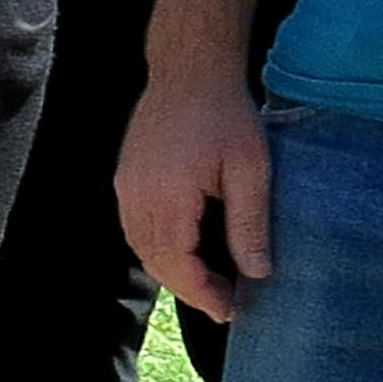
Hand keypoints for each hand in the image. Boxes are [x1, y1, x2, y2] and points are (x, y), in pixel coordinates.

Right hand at [117, 67, 271, 320]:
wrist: (189, 72)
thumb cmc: (225, 116)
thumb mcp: (250, 171)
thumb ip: (249, 225)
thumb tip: (257, 274)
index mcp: (168, 197)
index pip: (178, 264)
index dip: (204, 293)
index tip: (232, 309)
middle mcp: (137, 198)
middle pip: (156, 261)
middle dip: (189, 288)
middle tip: (223, 303)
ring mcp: (126, 188)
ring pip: (141, 248)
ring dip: (171, 271)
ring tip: (206, 283)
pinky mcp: (125, 179)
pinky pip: (135, 229)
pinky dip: (157, 249)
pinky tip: (182, 250)